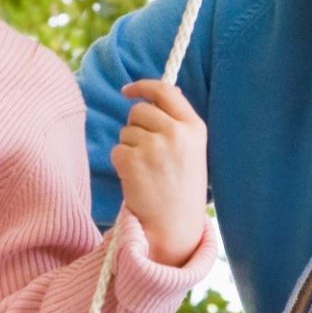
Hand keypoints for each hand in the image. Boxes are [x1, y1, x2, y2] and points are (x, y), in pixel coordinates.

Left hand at [111, 80, 208, 266]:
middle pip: (139, 111)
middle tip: (145, 153)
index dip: (143, 86)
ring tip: (147, 171)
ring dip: (129, 148)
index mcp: (194, 127)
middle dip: (135, 127)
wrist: (175, 226)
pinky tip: (137, 180)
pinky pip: (117, 151)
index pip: (165, 89)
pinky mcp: (133, 161)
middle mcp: (176, 133)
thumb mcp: (193, 150)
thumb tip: (160, 93)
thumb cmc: (182, 189)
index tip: (127, 90)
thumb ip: (178, 122)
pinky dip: (121, 165)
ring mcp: (154, 146)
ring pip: (126, 132)